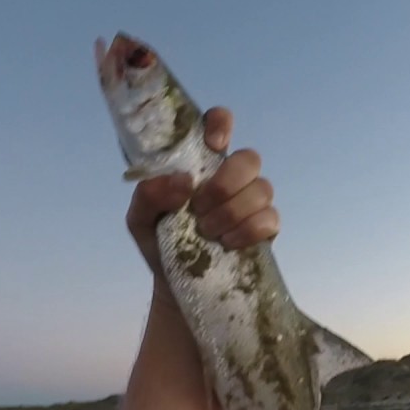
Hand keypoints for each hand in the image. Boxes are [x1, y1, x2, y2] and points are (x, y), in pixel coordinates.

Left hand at [125, 107, 280, 299]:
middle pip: (250, 158)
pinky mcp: (266, 228)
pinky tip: (227, 243)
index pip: (218, 123)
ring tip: (207, 232)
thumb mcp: (139, 219)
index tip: (214, 144)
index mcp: (200, 162)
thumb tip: (183, 181)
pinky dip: (248, 231)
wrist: (175, 285)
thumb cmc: (159, 241)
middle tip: (199, 208)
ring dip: (231, 212)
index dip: (221, 124)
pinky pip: (270, 219)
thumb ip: (149, 195)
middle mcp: (231, 176)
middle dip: (225, 184)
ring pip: (262, 189)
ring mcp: (252, 201)